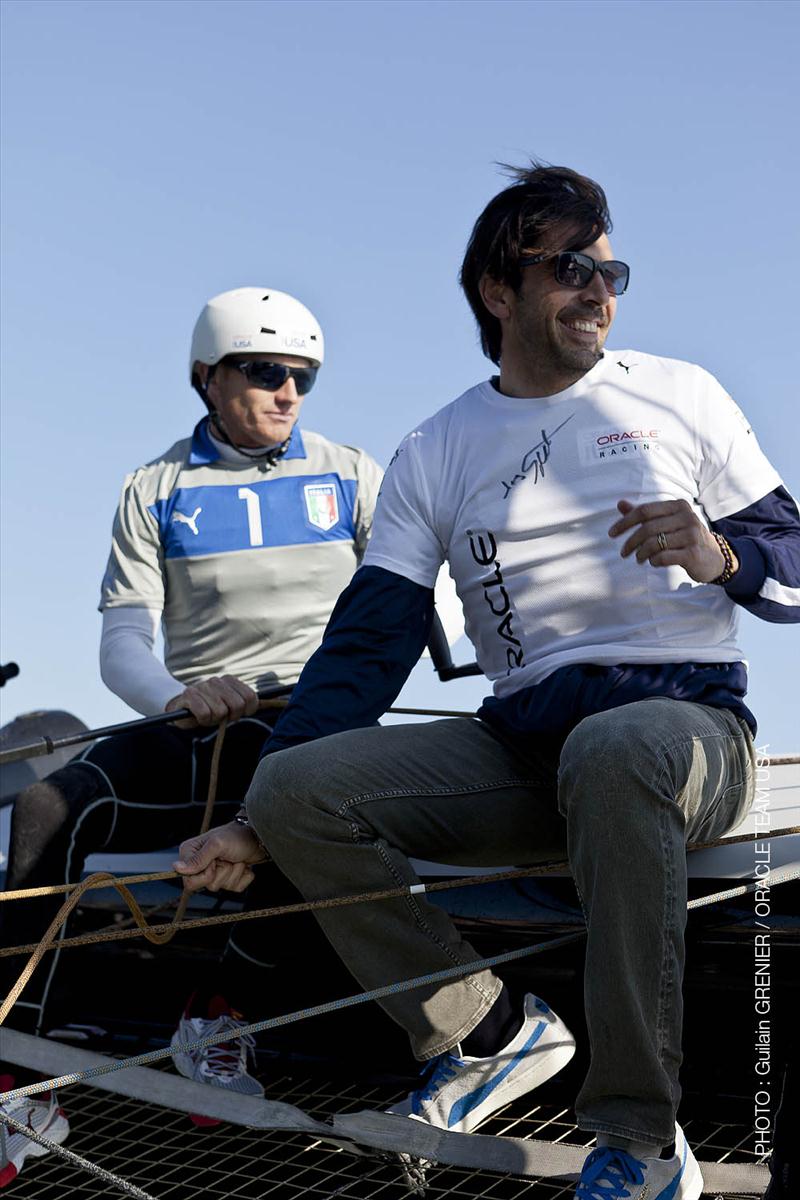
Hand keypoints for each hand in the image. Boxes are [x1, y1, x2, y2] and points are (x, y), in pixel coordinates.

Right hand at [165, 675, 258, 727]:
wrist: (179, 706)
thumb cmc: (209, 708)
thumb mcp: (230, 704)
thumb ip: (248, 703)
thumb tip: (282, 701)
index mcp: (229, 681)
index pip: (250, 697)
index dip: (247, 711)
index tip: (237, 714)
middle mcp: (217, 681)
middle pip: (237, 705)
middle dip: (230, 716)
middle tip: (220, 716)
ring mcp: (202, 687)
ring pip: (220, 711)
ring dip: (214, 719)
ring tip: (207, 715)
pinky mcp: (189, 695)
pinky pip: (205, 714)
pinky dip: (203, 720)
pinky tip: (198, 716)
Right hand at [173, 821, 266, 893]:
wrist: (258, 837)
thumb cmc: (237, 836)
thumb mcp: (217, 845)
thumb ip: (198, 859)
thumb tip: (176, 867)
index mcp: (191, 853)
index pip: (189, 881)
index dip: (205, 875)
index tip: (215, 861)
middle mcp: (200, 863)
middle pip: (207, 886)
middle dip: (223, 873)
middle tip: (227, 858)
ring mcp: (215, 871)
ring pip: (222, 887)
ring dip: (235, 872)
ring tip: (236, 858)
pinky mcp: (229, 877)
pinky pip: (235, 888)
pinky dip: (243, 877)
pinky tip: (244, 864)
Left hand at [608, 499, 737, 583]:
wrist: (714, 557)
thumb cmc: (684, 537)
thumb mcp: (667, 522)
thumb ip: (644, 514)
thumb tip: (620, 504)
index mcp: (678, 506)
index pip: (645, 510)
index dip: (625, 522)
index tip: (612, 533)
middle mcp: (687, 517)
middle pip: (647, 528)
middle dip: (631, 542)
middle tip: (624, 553)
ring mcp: (692, 535)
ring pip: (654, 544)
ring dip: (641, 554)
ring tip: (639, 558)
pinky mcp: (693, 553)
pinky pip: (663, 557)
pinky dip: (654, 561)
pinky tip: (654, 562)